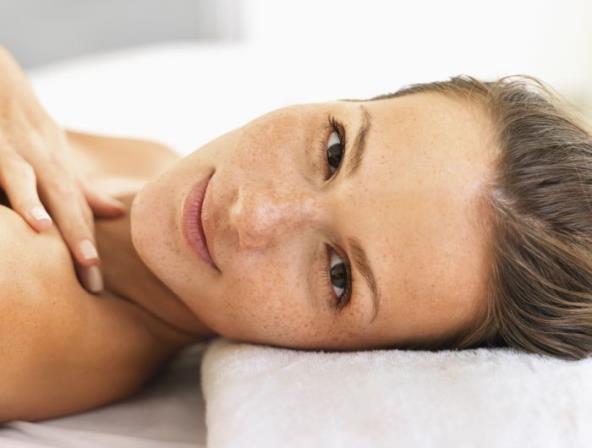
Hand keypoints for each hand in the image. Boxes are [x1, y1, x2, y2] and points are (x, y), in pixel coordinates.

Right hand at [0, 46, 124, 293]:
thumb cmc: (26, 127)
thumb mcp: (56, 155)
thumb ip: (80, 188)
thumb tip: (118, 213)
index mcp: (58, 163)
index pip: (77, 209)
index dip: (87, 244)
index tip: (97, 286)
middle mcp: (38, 153)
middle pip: (62, 194)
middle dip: (75, 231)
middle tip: (90, 269)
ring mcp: (8, 143)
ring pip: (20, 173)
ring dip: (30, 200)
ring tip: (43, 229)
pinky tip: (3, 210)